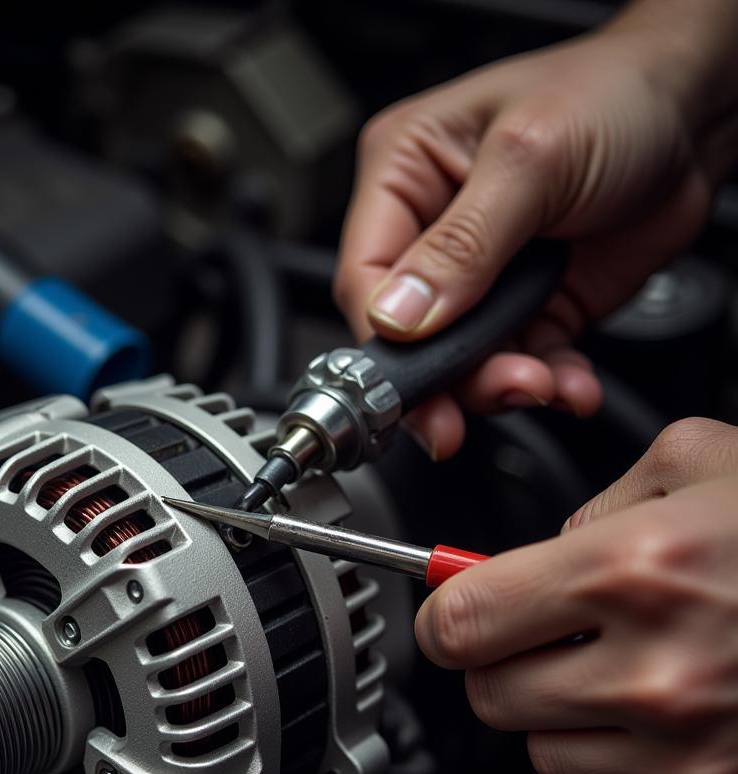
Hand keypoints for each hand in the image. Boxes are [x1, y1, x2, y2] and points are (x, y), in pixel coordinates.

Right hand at [334, 9, 737, 458]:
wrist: (695, 113)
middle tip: (488, 391)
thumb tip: (397, 315)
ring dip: (503, 384)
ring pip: (464, 362)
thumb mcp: (531, 158)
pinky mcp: (529, 309)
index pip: (365, 274)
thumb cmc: (613, 95)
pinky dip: (547, 384)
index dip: (385, 338)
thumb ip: (462, 244)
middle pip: (410, 334)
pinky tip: (569, 383)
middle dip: (449, 376)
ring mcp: (481, 277)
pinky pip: (521, 365)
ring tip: (542, 380)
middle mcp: (432, 230)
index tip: (417, 380)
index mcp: (405, 174)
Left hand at [415, 417, 737, 773]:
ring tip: (624, 665)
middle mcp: (655, 672)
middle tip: (543, 632)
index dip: (443, 615)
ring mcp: (691, 752)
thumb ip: (599, 502)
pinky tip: (679, 707)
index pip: (462, 621)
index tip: (450, 611)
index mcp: (635, 572)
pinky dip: (628, 756)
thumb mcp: (702, 462)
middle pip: (491, 695)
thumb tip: (540, 551)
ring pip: (546, 753)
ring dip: (561, 712)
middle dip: (501, 661)